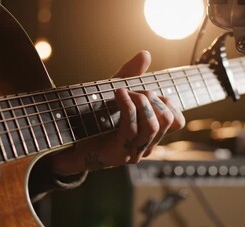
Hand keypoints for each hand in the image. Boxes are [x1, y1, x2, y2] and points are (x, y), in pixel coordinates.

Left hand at [52, 51, 184, 173]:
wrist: (67, 140)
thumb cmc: (92, 117)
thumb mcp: (115, 92)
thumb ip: (131, 75)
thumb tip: (146, 54)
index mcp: (150, 134)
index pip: (178, 121)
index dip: (168, 102)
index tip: (147, 92)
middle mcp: (146, 146)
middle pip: (168, 120)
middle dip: (152, 98)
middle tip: (133, 90)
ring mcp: (133, 153)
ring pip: (153, 125)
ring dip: (139, 102)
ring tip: (123, 92)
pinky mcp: (118, 154)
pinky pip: (131, 128)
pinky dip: (127, 106)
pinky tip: (118, 94)